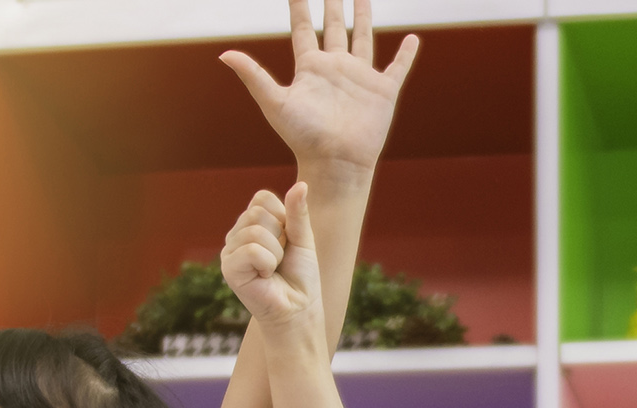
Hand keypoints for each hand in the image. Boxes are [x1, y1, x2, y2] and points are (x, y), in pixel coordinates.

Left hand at [221, 0, 419, 173]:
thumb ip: (253, 76)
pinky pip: (397, 68)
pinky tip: (412, 39)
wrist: (335, 163)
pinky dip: (406, 54)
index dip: (299, 6)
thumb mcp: (274, 102)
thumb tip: (224, 53)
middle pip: (333, 26)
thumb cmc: (303, 137)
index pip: (303, 27)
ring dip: (363, 17)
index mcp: (310, 67)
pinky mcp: (383, 91)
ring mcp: (360, 78)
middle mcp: (335, 68)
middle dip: (333, 4)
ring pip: (363, 39)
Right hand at [224, 182, 323, 335]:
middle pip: (259, 212)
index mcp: (251, 223)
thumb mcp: (303, 238)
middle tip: (281, 259)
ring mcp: (229, 251)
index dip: (284, 218)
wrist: (299, 308)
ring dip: (276, 253)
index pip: (262, 198)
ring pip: (256, 231)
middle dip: (281, 237)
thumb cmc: (300, 275)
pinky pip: (252, 250)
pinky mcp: (228, 269)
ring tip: (273, 269)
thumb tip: (302, 184)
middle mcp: (236, 234)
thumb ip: (298, 213)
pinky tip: (265, 276)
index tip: (288, 241)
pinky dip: (268, 263)